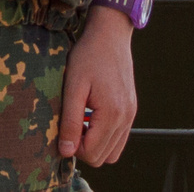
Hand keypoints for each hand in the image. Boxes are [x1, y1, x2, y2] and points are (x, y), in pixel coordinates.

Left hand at [58, 7, 136, 166]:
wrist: (110, 35)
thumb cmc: (88, 57)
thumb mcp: (73, 87)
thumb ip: (71, 120)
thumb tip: (66, 151)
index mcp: (113, 114)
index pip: (92, 153)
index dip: (72, 147)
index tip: (61, 129)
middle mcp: (126, 119)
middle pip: (103, 157)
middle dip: (83, 148)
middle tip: (69, 125)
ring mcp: (131, 115)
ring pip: (113, 151)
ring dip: (94, 143)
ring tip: (79, 121)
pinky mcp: (131, 110)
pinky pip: (119, 138)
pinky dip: (104, 136)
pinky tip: (90, 117)